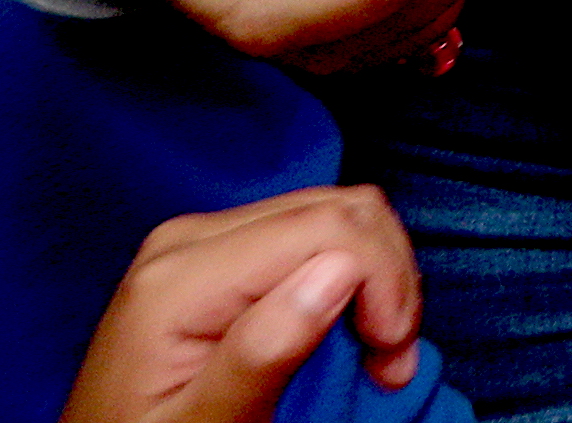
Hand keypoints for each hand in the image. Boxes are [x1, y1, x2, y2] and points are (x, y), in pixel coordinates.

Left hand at [60, 186, 426, 422]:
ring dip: (377, 276)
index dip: (383, 281)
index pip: (324, 227)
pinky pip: (310, 231)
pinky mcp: (215, 249)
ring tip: (377, 351)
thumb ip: (258, 355)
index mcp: (180, 278)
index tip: (390, 360)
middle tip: (391, 362)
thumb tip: (338, 270)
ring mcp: (200, 238)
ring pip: (334, 211)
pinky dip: (351, 272)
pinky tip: (350, 324)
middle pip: (337, 208)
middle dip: (388, 277)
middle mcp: (190, 237)